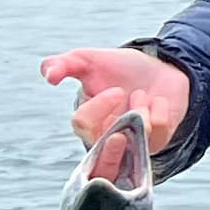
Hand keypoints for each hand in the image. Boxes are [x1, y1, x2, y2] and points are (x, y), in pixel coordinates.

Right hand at [43, 45, 192, 150]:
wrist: (156, 65)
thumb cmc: (117, 67)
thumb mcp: (88, 60)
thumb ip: (63, 64)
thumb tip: (49, 75)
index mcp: (86, 122)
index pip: (83, 124)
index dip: (99, 106)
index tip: (116, 90)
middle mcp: (107, 137)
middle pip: (104, 149)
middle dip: (115, 137)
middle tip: (126, 102)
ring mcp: (133, 142)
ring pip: (136, 134)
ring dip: (141, 106)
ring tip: (141, 95)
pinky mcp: (157, 140)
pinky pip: (159, 129)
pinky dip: (160, 108)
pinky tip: (157, 102)